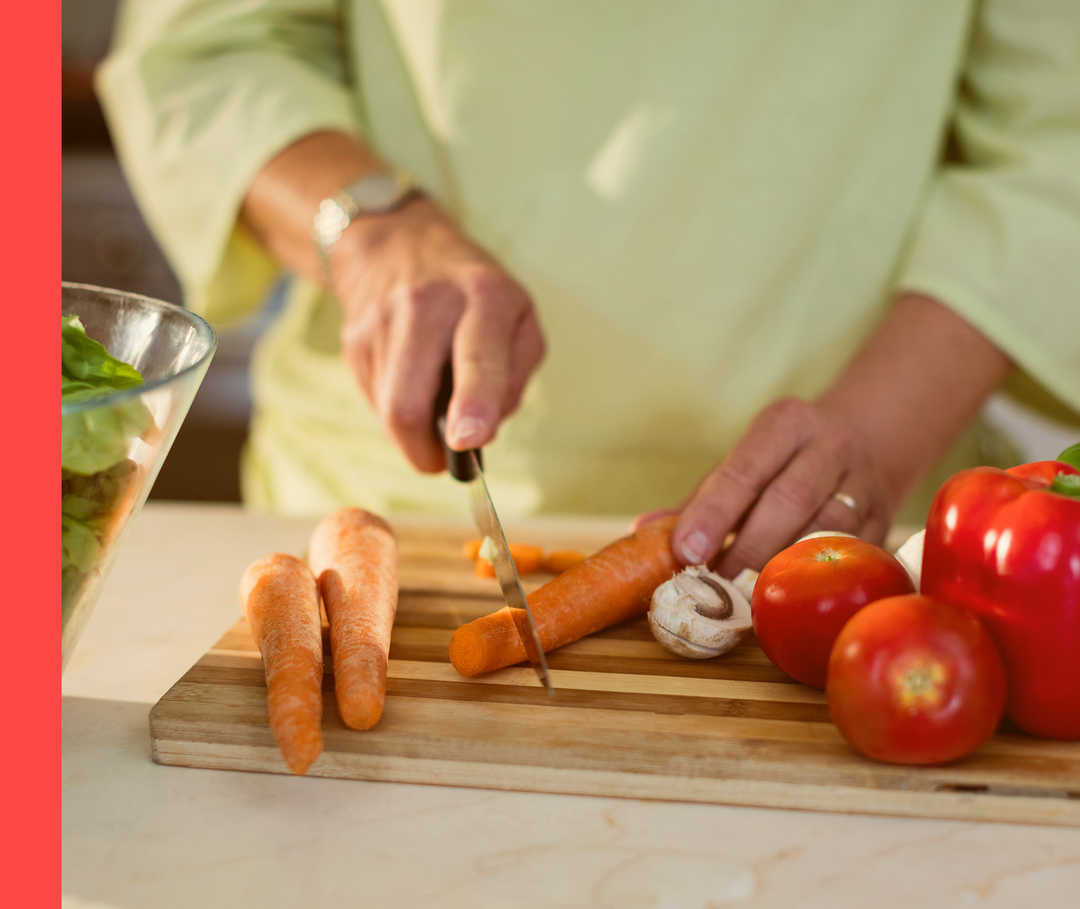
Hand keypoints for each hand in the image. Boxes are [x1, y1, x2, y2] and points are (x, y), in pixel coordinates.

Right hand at [331, 197, 544, 471]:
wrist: (398, 244)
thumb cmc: (476, 296)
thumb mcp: (520, 320)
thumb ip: (514, 376)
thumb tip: (481, 434)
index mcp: (484, 296)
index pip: (477, 358)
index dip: (473, 404)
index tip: (467, 442)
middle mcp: (427, 303)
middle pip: (409, 400)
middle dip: (424, 448)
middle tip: (443, 459)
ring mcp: (381, 320)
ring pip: (388, 409)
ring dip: (413, 431)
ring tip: (434, 405)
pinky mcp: (353, 339)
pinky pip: (376, 399)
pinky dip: (397, 406)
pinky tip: (412, 379)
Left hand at [635, 398, 893, 577]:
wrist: (874, 435)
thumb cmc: (788, 457)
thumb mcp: (749, 458)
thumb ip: (700, 497)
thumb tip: (643, 531)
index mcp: (785, 425)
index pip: (744, 468)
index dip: (714, 512)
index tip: (687, 550)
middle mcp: (830, 447)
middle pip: (788, 501)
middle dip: (746, 547)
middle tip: (712, 583)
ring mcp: (865, 485)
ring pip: (824, 532)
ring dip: (782, 568)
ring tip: (745, 597)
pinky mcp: (885, 523)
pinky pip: (852, 557)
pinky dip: (818, 581)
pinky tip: (790, 599)